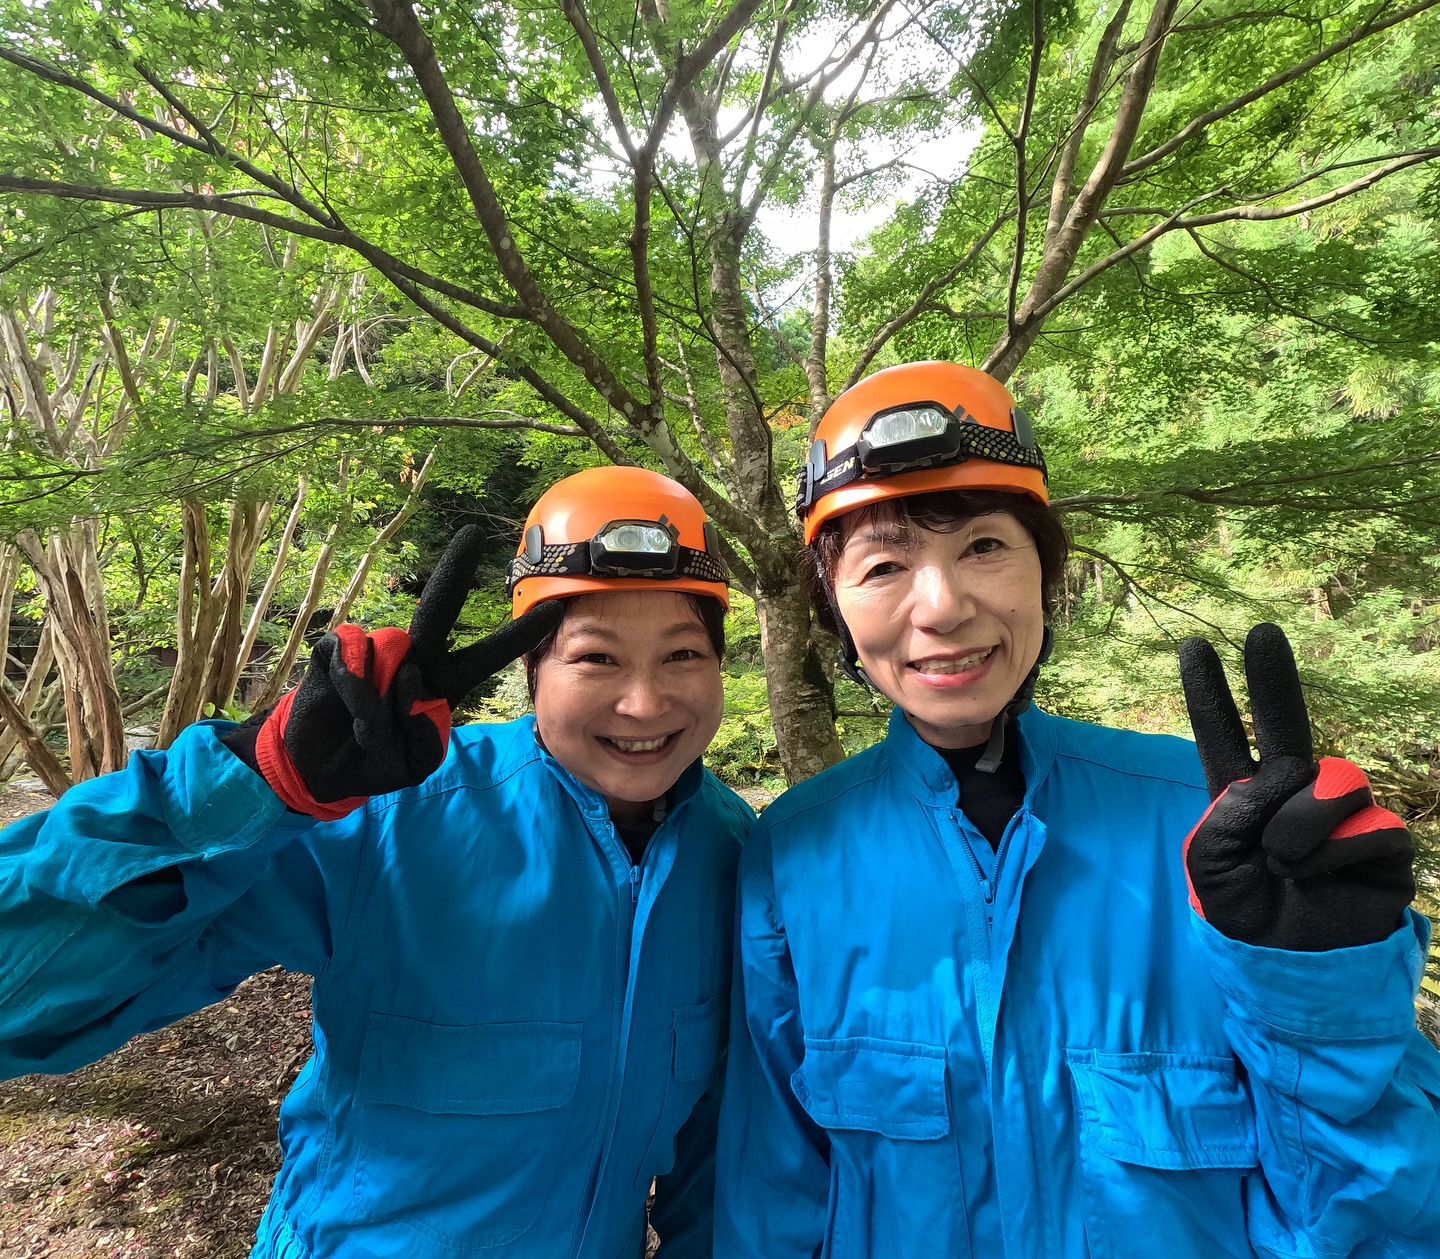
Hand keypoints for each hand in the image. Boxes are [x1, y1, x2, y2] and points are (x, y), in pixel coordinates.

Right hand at [235, 526, 563, 818]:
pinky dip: (352, 688)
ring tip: (366, 727)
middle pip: (439, 608)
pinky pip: (352, 655)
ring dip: (378, 696)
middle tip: (470, 535)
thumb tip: (412, 682)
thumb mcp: (413, 764)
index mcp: (443, 684)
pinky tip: (345, 706)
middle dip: (455, 570)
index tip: (552, 611)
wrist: (319, 770)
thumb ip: (426, 734)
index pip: (487, 656)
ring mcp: (375, 650)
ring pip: (390, 649)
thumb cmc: (373, 762)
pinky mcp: (338, 649)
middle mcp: (413, 658)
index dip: (518, 636)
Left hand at [1178, 623, 1413, 951]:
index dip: (1210, 694)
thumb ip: (1231, 810)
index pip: (1223, 737)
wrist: (1294, 966)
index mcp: (1241, 798)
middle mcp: (1293, 795)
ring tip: (1285, 864)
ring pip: (1329, 780)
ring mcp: (1341, 812)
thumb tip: (1287, 775)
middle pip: (1288, 724)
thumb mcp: (1210, 863)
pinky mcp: (1383, 838)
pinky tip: (1324, 878)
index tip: (1193, 647)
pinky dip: (1336, 854)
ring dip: (1301, 825)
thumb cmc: (1248, 915)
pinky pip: (1366, 823)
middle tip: (1261, 632)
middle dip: (1273, 677)